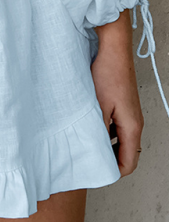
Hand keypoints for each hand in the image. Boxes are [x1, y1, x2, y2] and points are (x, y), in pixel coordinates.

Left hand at [91, 9, 143, 176]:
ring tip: (86, 141)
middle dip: (108, 160)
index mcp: (133, 127)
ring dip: (107, 144)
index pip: (128, 163)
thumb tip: (93, 152)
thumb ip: (97, 132)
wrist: (113, 49)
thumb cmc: (107, 74)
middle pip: (126, 154)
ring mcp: (130, 114)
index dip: (112, 172)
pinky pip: (118, 127)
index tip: (94, 170)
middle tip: (87, 157)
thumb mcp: (98, 107)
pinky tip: (90, 124)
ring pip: (121, 140)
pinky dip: (107, 131)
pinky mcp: (123, 105)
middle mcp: (135, 123)